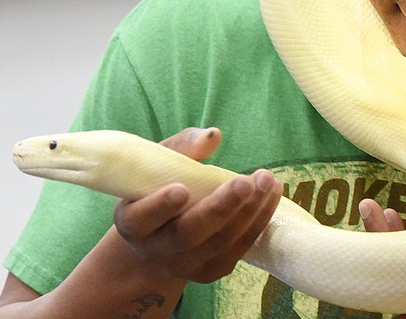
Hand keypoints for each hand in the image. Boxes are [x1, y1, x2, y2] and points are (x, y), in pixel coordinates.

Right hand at [113, 127, 282, 282]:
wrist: (159, 235)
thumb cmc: (158, 188)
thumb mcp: (159, 164)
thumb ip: (182, 147)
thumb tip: (214, 136)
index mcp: (133, 223)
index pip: (142, 218)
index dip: (160, 206)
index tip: (181, 189)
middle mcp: (156, 250)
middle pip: (189, 234)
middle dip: (220, 207)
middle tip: (245, 182)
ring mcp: (185, 266)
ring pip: (219, 243)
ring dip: (248, 211)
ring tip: (267, 180)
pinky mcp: (212, 270)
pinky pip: (239, 247)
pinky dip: (259, 220)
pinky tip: (272, 193)